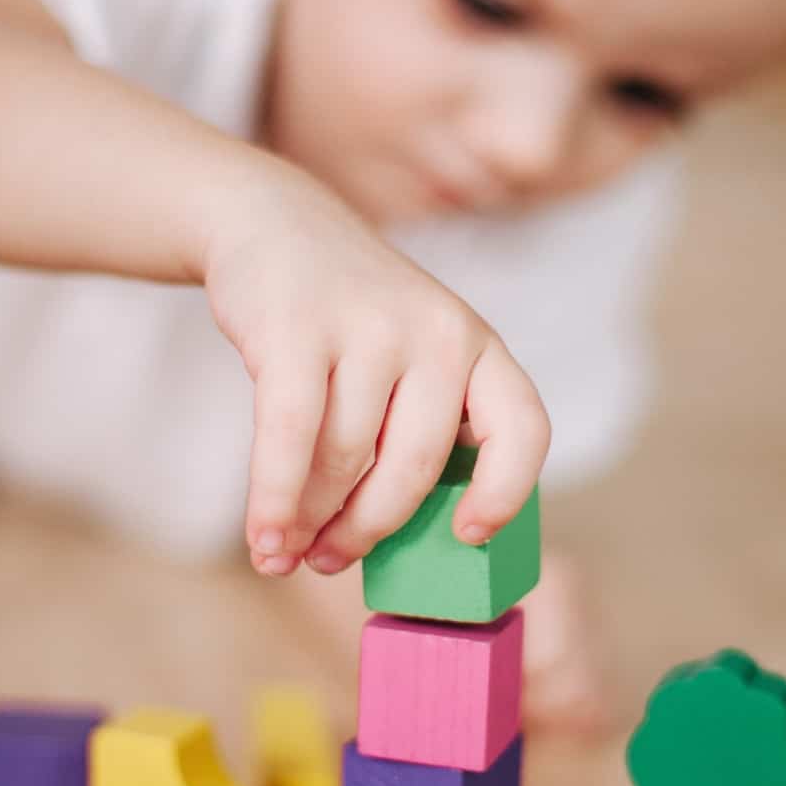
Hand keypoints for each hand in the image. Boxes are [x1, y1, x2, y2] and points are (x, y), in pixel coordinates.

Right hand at [202, 176, 549, 577]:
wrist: (274, 225)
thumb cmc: (346, 323)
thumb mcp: (410, 358)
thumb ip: (417, 432)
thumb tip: (389, 548)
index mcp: (479, 348)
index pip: (522, 429)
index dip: (505, 492)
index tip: (467, 536)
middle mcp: (439, 333)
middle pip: (416, 467)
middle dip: (370, 530)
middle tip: (333, 560)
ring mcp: (371, 325)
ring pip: (347, 459)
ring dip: (310, 521)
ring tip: (284, 550)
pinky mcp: (299, 327)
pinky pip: (291, 436)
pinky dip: (275, 499)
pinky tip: (264, 538)